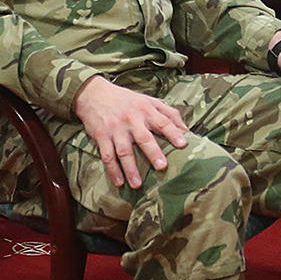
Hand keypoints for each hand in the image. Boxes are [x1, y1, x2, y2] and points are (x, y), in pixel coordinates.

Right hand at [73, 77, 188, 187]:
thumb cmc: (127, 100)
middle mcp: (132, 120)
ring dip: (130, 169)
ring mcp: (116, 129)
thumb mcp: (149, 100)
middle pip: (144, 138)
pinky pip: (107, 155)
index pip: (163, 122)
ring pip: (124, 151)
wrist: (94, 94)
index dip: (173, 133)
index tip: (183, 144)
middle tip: (162, 167)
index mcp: (146, 110)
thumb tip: (186, 129)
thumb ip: (168, 113)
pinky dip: (113, 170)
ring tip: (137, 185)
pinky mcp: (102, 136)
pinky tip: (119, 182)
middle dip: (153, 152)